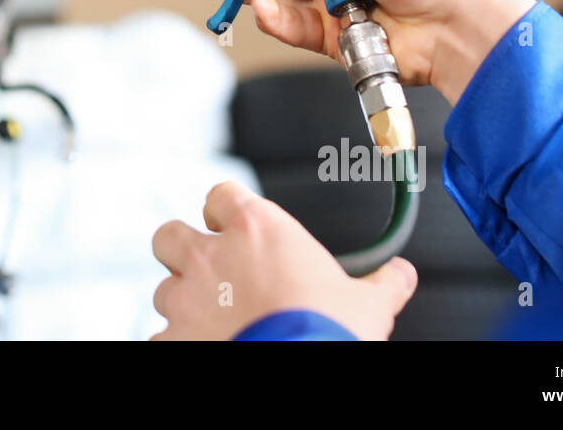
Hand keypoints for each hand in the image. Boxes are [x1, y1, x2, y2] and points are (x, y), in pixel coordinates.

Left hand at [151, 181, 416, 339]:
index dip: (227, 210)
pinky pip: (162, 334)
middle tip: (207, 270)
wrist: (299, 367)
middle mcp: (212, 255)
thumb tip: (400, 275)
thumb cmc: (330, 333)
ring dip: (184, 302)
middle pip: (170, 235)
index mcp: (256, 229)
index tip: (236, 226)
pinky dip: (179, 341)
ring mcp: (186, 297)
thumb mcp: (368, 305)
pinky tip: (204, 346)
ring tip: (213, 320)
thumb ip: (381, 282)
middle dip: (183, 250)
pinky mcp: (172, 338)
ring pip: (165, 289)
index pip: (221, 195)